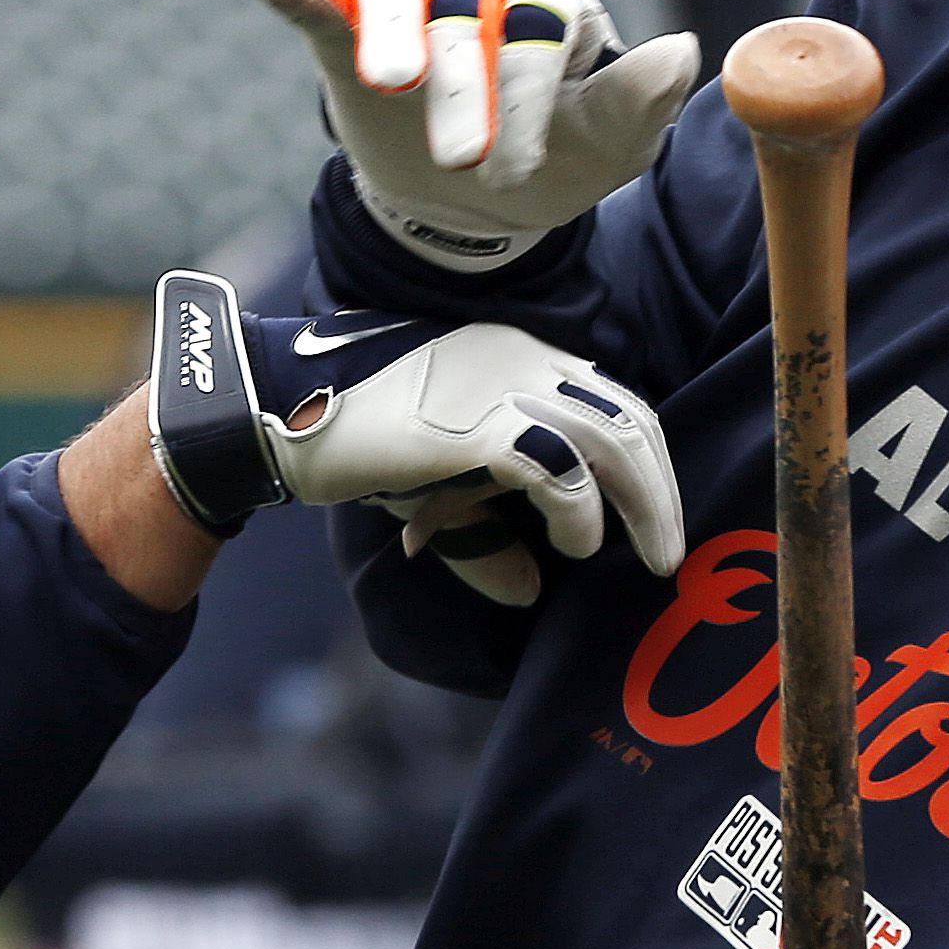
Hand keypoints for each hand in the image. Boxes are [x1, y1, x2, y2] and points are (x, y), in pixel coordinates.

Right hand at [142, 271, 682, 603]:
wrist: (276, 406)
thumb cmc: (351, 436)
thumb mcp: (431, 487)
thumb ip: (484, 533)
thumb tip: (531, 592)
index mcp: (517, 357)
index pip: (612, 400)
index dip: (646, 460)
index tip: (653, 516)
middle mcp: (523, 361)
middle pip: (630, 418)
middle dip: (663, 489)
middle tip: (672, 552)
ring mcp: (503, 388)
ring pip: (613, 439)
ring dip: (646, 504)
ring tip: (652, 558)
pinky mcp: (477, 427)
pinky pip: (560, 469)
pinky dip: (582, 513)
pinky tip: (579, 547)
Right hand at [229, 0, 702, 269]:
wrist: (476, 199)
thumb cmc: (555, 157)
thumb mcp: (608, 146)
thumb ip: (638, 100)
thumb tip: (682, 49)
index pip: (540, 27)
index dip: (529, 96)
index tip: (521, 166)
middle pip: (466, 16)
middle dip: (464, 90)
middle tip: (464, 164)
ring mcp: (412, 1)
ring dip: (389, 38)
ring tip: (386, 82)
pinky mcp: (348, 32)